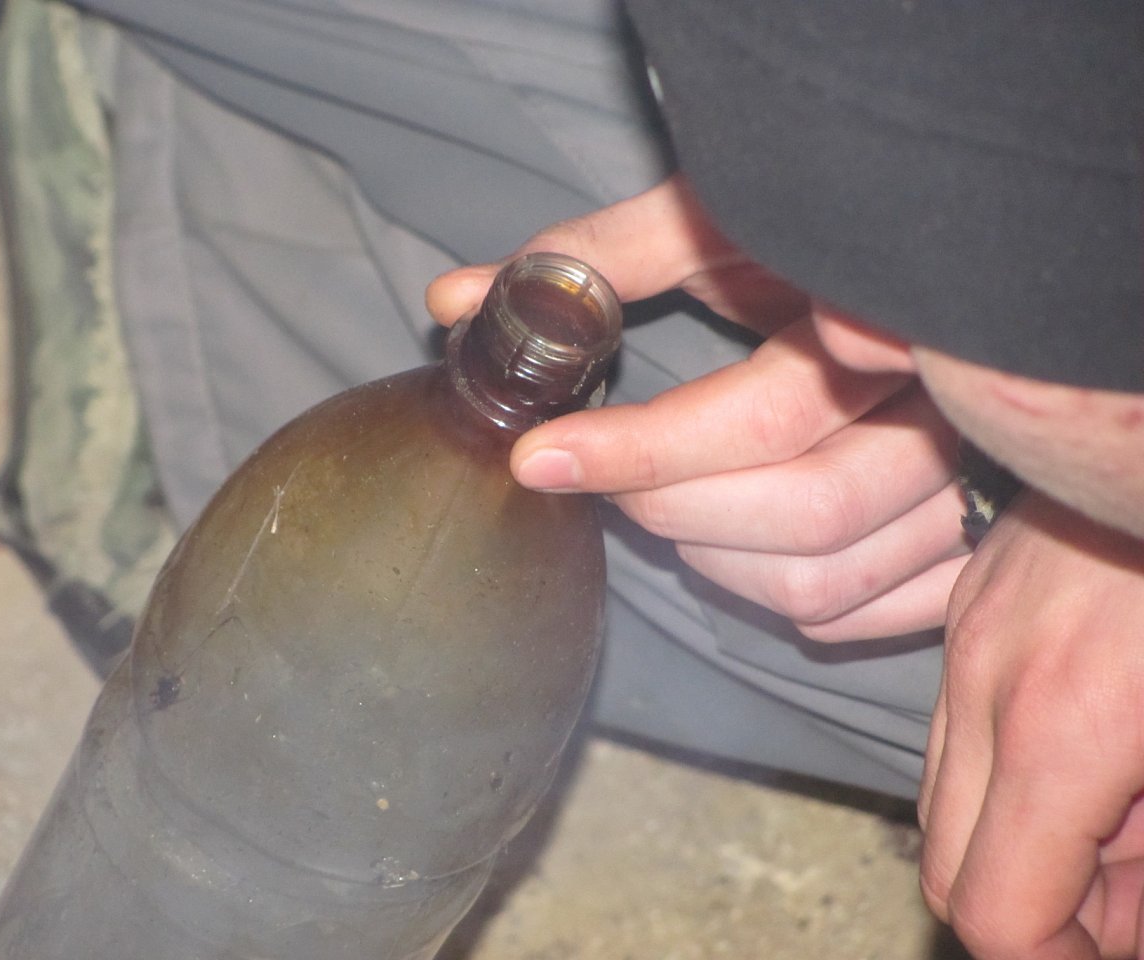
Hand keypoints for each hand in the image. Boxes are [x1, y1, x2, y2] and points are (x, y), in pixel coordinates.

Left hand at [427, 175, 970, 640]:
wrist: (942, 263)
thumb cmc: (818, 238)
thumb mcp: (721, 226)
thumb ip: (598, 260)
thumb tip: (454, 299)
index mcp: (885, 321)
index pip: (760, 418)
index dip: (638, 450)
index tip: (541, 456)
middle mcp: (944, 416)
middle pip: (806, 513)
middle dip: (667, 507)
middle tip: (593, 474)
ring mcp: (966, 488)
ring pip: (825, 580)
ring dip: (709, 558)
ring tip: (657, 504)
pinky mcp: (963, 543)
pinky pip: (860, 615)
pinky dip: (772, 598)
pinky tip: (728, 544)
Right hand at [919, 490, 1143, 958]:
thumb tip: (1124, 912)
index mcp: (1060, 731)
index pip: (993, 913)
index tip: (1116, 950)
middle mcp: (984, 686)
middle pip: (947, 867)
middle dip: (1036, 910)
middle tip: (1127, 894)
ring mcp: (966, 634)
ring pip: (943, 797)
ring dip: (1020, 838)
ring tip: (1121, 812)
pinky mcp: (970, 602)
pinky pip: (956, 721)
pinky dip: (1011, 767)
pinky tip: (1095, 739)